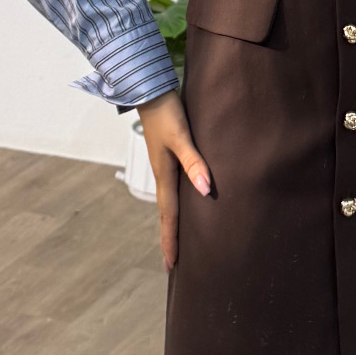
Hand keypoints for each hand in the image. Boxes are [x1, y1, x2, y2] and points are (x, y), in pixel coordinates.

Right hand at [138, 87, 212, 271]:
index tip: (171, 265)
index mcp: (164, 175)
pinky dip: (177, 203)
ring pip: (170, 202)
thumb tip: (206, 190)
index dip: (171, 240)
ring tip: (179, 239)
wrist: (149, 89)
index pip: (169, 216)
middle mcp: (163, 174)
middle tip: (174, 262)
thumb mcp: (181, 137)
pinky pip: (173, 188)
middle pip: (167, 214)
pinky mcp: (168, 155)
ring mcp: (164, 166)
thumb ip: (194, 162)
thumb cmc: (167, 112)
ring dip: (173, 222)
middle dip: (171, 237)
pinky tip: (187, 202)